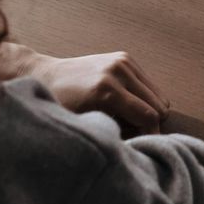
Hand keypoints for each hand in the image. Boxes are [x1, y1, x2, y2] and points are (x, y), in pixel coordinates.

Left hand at [24, 49, 169, 135]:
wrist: (46, 75)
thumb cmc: (61, 107)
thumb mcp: (84, 126)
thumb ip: (112, 134)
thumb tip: (140, 144)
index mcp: (106, 92)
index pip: (148, 116)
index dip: (152, 134)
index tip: (146, 145)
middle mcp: (117, 73)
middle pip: (157, 105)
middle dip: (152, 123)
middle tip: (136, 133)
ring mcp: (122, 62)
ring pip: (156, 94)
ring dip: (150, 109)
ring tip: (131, 119)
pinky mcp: (124, 57)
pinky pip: (148, 83)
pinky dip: (144, 96)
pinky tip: (127, 103)